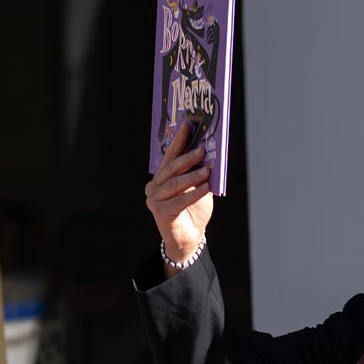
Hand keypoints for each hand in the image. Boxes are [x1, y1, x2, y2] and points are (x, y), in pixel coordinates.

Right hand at [145, 118, 212, 271]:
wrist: (189, 237)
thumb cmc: (194, 210)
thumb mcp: (199, 187)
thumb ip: (198, 173)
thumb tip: (208, 155)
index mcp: (162, 176)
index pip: (170, 155)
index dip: (179, 140)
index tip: (188, 125)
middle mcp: (154, 185)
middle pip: (171, 168)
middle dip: (187, 158)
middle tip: (202, 150)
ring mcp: (154, 198)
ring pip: (174, 184)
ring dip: (192, 176)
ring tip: (206, 171)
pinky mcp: (159, 211)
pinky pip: (178, 201)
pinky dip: (193, 194)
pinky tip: (205, 189)